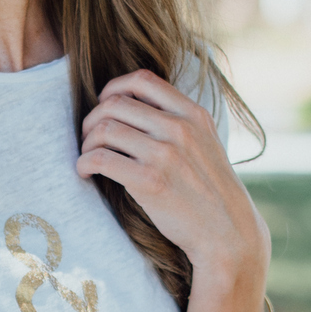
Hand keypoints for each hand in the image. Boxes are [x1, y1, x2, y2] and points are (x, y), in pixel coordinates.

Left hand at [76, 70, 269, 281]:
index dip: (113, 88)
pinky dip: (84, 163)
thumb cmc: (209, 192)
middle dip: (93, 118)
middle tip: (87, 137)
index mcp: (193, 113)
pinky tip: (84, 172)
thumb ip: (179, 124)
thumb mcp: (205, 143)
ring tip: (86, 156)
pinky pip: (102, 159)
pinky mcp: (149, 181)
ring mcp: (165, 154)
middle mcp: (179, 128)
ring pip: (105, 129)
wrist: (226, 231)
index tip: (103, 105)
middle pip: (116, 103)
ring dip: (86, 142)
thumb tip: (138, 111)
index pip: (142, 80)